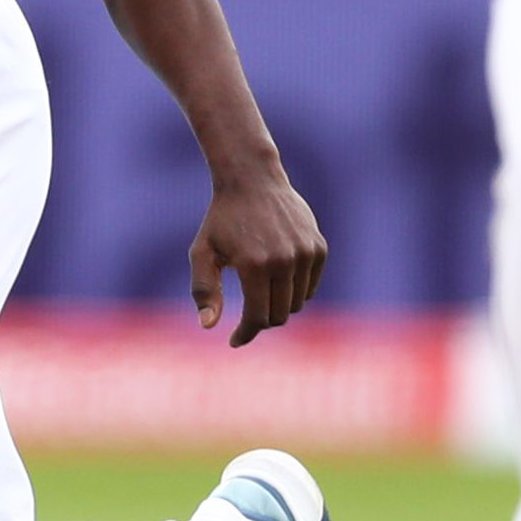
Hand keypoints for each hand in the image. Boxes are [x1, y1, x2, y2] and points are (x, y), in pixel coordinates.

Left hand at [188, 159, 328, 346]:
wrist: (253, 180)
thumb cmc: (222, 219)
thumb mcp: (202, 252)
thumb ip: (204, 290)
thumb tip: (208, 326)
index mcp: (254, 264)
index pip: (257, 318)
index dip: (245, 334)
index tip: (234, 340)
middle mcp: (284, 260)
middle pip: (279, 315)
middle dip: (261, 321)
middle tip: (246, 313)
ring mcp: (305, 253)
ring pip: (296, 304)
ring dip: (278, 306)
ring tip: (260, 292)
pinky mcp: (318, 248)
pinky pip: (309, 287)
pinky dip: (295, 291)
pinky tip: (277, 280)